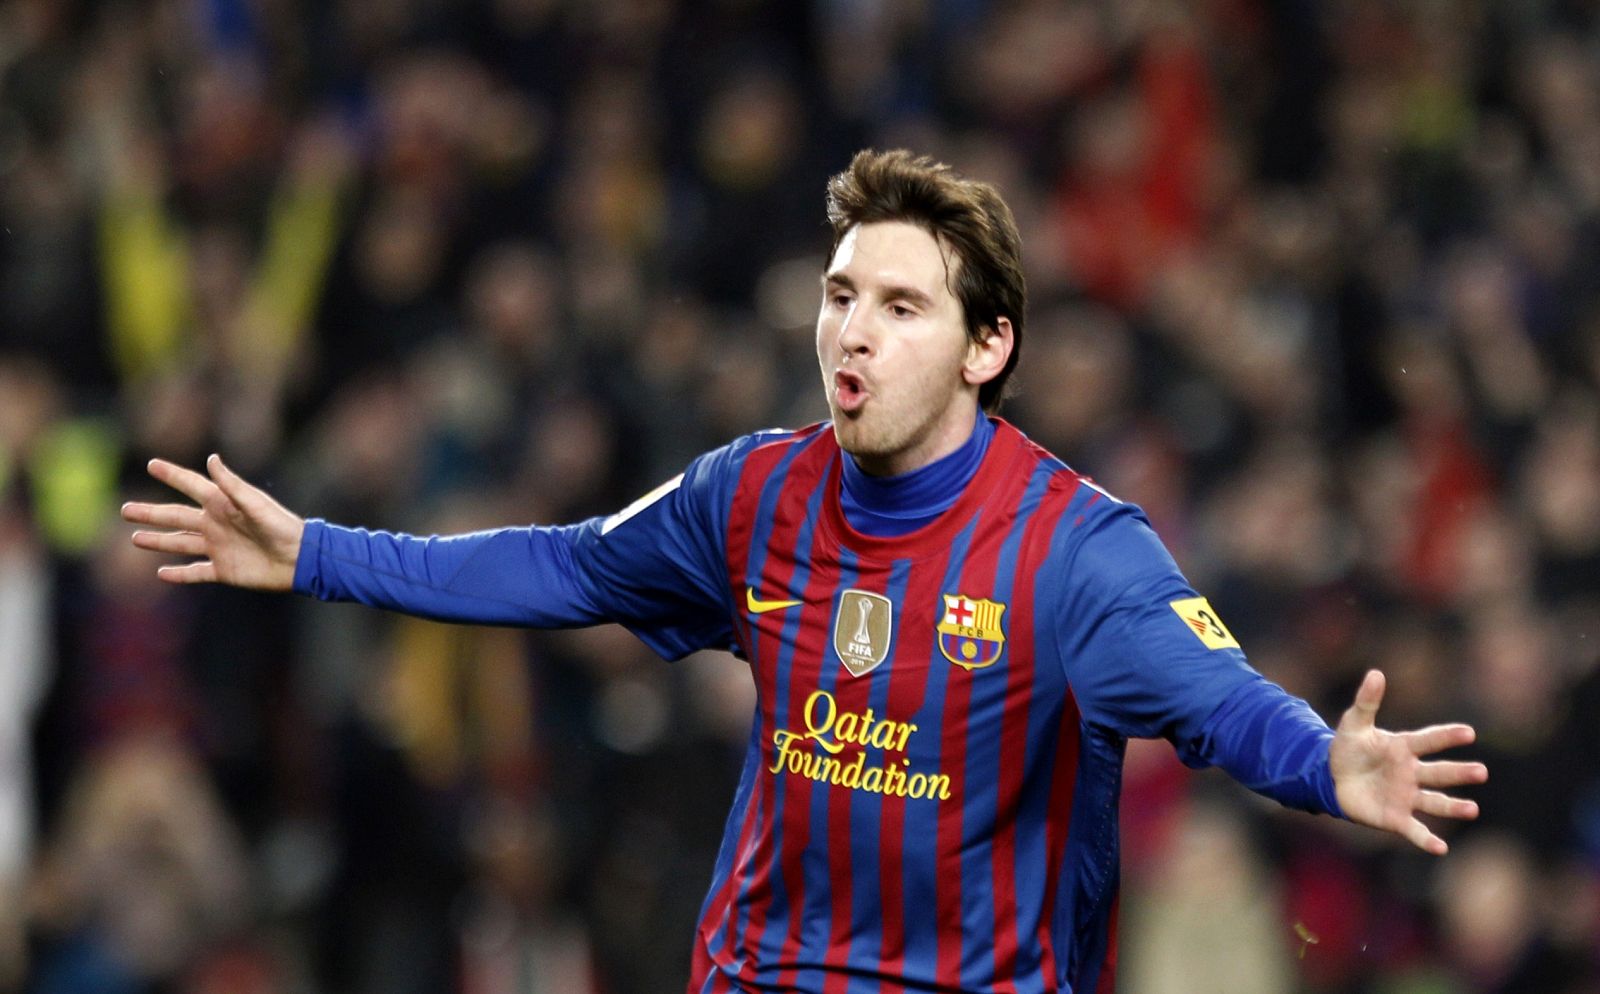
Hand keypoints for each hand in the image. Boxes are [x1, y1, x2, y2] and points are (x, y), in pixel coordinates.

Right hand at [120, 454, 304, 590]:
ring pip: (180, 543)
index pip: (191, 485)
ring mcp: (218, 547)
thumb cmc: (280, 526)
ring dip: (158, 541)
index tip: (152, 464)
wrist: (299, 559)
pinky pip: (195, 572)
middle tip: (126, 510)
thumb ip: (232, 484)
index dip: (172, 475)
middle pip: (175, 516)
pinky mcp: (223, 570)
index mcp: (222, 504)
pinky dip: (179, 574)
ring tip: (135, 538)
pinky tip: (162, 574)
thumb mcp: (255, 503)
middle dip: (151, 513)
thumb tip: (211, 459)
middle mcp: (216, 524)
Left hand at [1330, 669, 1487, 854]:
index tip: (1468, 732)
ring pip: (1435, 802)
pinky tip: (1441, 848)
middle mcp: (1411, 773)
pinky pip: (1414, 830)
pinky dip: (1426, 839)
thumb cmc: (1348, 748)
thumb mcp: (1354, 724)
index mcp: (1403, 748)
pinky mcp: (1395, 817)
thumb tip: (1376, 673)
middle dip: (1459, 772)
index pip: (1428, 740)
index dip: (1446, 736)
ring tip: (1472, 810)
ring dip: (1453, 807)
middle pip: (1439, 772)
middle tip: (1481, 772)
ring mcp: (1406, 796)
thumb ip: (1367, 701)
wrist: (1330, 777)